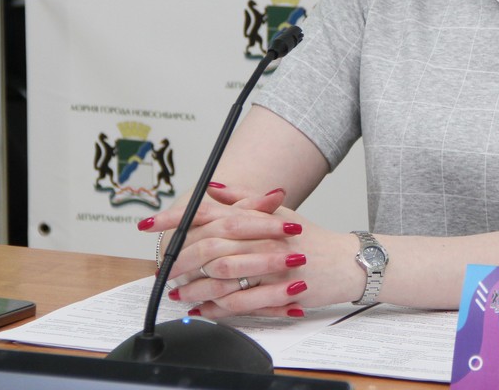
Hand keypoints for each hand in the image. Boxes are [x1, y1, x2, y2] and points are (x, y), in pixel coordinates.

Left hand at [139, 184, 361, 317]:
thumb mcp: (280, 212)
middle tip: (163, 270)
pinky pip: (242, 301)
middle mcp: (264, 236)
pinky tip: (205, 310)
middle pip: (211, 245)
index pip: (211, 212)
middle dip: (180, 260)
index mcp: (260, 215)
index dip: (177, 218)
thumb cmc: (313, 239)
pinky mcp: (281, 290)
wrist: (347, 261)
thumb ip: (245, 199)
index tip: (151, 224)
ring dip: (196, 287)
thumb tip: (212, 188)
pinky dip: (218, 308)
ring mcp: (273, 263)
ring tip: (180, 293)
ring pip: (223, 275)